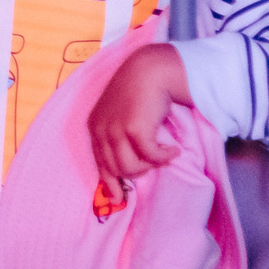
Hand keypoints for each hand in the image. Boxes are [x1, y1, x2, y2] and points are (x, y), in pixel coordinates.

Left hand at [87, 43, 192, 179]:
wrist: (151, 70)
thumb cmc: (139, 92)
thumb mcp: (120, 114)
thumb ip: (118, 136)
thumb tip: (125, 169)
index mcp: (95, 127)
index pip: (99, 163)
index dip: (109, 182)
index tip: (118, 198)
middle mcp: (101, 130)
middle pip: (117, 169)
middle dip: (138, 171)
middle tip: (153, 162)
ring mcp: (116, 129)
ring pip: (132, 168)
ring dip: (150, 165)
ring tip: (162, 153)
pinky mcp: (135, 129)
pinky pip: (151, 157)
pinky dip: (164, 156)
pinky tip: (173, 149)